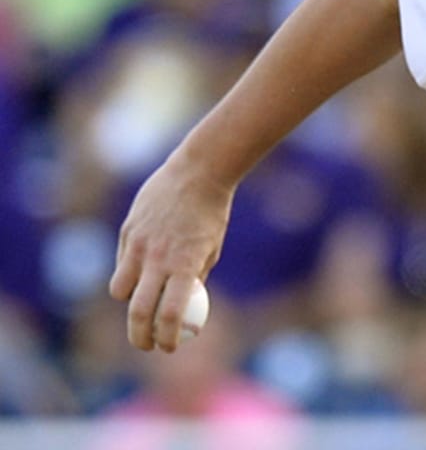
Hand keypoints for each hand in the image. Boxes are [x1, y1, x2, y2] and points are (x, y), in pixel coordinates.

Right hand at [109, 156, 233, 352]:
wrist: (198, 173)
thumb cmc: (211, 213)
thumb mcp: (211, 248)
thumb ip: (194, 277)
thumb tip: (183, 305)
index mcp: (186, 265)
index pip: (172, 314)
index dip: (168, 337)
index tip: (170, 347)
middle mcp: (158, 258)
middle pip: (139, 311)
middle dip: (140, 336)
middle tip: (146, 345)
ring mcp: (139, 245)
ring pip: (120, 290)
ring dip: (129, 304)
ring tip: (142, 305)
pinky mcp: (127, 233)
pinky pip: (120, 265)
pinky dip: (127, 276)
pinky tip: (141, 273)